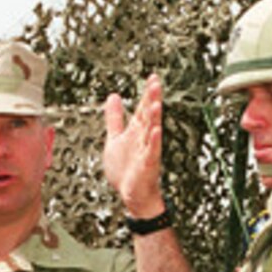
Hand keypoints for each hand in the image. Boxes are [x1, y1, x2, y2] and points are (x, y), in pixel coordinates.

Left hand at [102, 74, 164, 217]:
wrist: (131, 194)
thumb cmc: (126, 169)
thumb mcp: (115, 138)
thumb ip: (115, 118)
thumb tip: (114, 96)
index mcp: (136, 131)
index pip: (142, 108)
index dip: (146, 93)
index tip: (152, 77)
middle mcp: (144, 138)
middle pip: (148, 116)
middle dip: (151, 100)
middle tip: (156, 83)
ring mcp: (147, 151)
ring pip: (151, 131)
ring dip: (154, 118)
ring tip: (155, 103)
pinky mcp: (148, 165)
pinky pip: (152, 152)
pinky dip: (154, 142)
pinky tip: (157, 131)